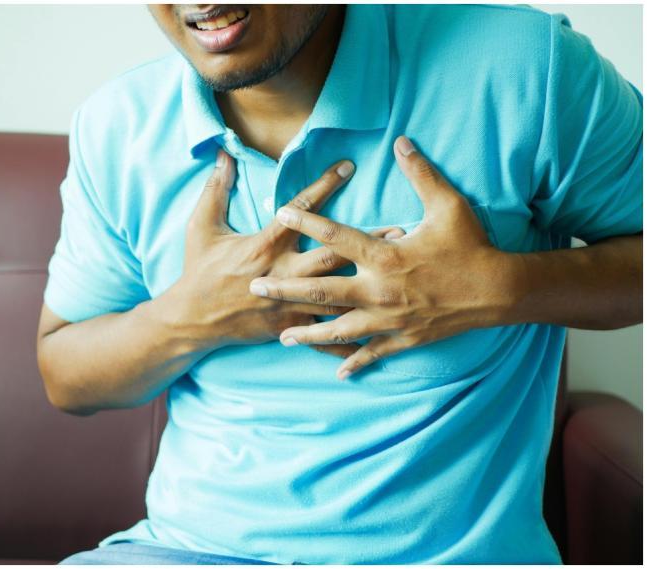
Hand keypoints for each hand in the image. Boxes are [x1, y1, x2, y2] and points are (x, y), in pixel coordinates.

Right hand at [163, 148, 403, 356]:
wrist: (191, 319)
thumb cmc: (198, 270)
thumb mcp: (201, 227)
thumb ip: (216, 190)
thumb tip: (224, 156)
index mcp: (264, 246)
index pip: (300, 211)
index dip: (324, 186)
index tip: (348, 166)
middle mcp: (282, 273)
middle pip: (332, 256)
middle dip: (366, 243)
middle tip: (399, 230)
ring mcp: (288, 303)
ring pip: (337, 294)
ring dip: (370, 284)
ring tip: (398, 274)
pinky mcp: (289, 326)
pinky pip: (324, 333)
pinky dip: (351, 336)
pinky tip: (379, 334)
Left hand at [248, 135, 513, 378]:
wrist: (498, 290)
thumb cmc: (471, 246)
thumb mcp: (448, 205)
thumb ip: (420, 173)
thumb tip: (402, 142)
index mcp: (384, 256)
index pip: (336, 236)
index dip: (306, 222)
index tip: (279, 214)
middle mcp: (379, 290)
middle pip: (321, 291)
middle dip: (285, 290)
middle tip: (255, 288)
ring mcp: (388, 319)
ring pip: (338, 330)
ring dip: (308, 334)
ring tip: (282, 337)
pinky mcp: (403, 338)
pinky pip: (372, 353)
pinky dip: (354, 363)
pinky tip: (336, 372)